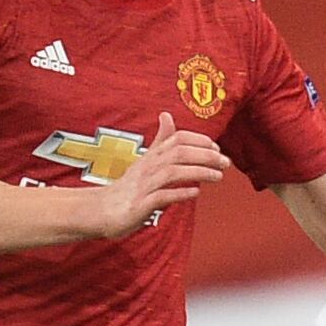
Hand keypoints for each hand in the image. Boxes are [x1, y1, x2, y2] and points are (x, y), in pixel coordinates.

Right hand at [97, 112, 227, 238]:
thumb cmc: (128, 188)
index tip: (217, 148)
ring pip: (172, 172)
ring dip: (198, 172)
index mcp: (152, 156)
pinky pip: (161, 196)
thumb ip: (160, 141)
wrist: (100, 211)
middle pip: (179, 152)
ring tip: (218, 176)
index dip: (199, 140)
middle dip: (206, 155)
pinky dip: (179, 193)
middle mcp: (148, 167)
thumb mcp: (145, 161)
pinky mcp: (139, 205)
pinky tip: (195, 193)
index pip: (178, 139)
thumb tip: (167, 115)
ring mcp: (143, 186)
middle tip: (225, 163)